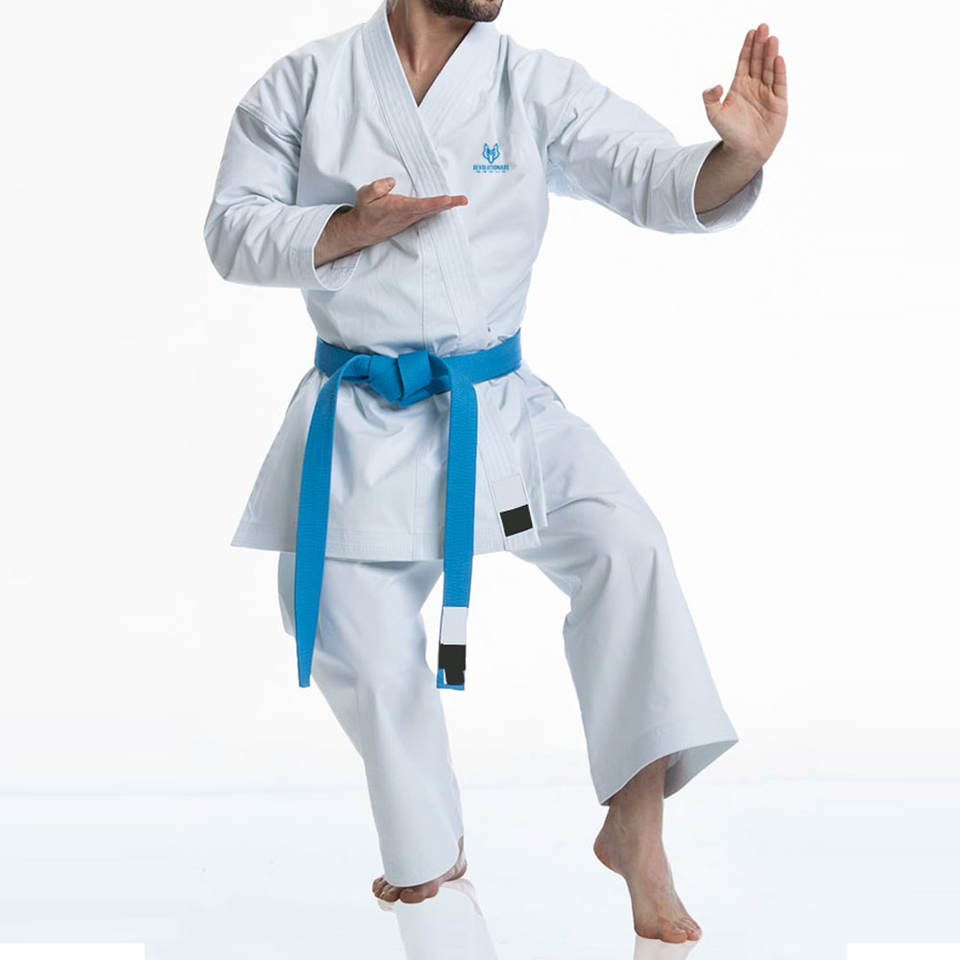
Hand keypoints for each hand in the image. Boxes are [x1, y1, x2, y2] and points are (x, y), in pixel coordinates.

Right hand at [315, 176, 467, 267]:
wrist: (363, 230)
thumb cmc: (366, 211)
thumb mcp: (365, 195)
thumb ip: (378, 187)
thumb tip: (392, 181)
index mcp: (398, 208)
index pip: (421, 205)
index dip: (436, 203)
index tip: (449, 200)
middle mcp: (408, 215)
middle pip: (432, 209)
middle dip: (449, 205)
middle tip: (464, 200)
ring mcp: (411, 219)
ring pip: (432, 212)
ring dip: (447, 206)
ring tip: (461, 200)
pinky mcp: (411, 220)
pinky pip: (428, 214)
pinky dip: (439, 209)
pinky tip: (448, 205)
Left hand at [702, 23, 786, 164]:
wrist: (745, 151)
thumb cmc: (730, 133)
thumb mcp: (714, 115)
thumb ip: (709, 98)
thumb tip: (715, 85)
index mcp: (740, 86)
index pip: (744, 62)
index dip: (747, 47)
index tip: (750, 32)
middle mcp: (755, 86)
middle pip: (758, 61)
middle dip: (760, 44)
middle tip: (763, 27)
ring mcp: (768, 93)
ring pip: (769, 69)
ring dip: (770, 54)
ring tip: (771, 38)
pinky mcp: (779, 102)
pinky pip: (779, 84)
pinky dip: (779, 71)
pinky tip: (778, 58)